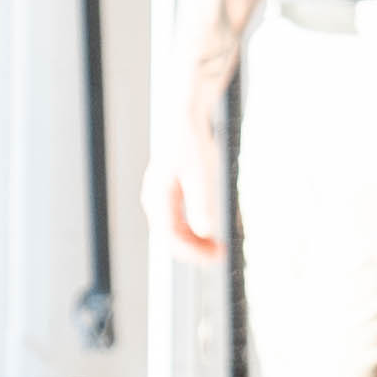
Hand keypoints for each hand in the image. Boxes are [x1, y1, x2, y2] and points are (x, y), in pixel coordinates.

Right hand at [149, 136, 226, 262]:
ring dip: (195, 242)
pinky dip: (194, 230)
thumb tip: (205, 230)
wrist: (185, 119)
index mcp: (158, 197)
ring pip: (175, 231)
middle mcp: (155, 200)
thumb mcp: (201, 174)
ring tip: (218, 246)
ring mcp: (159, 198)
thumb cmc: (191, 142)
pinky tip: (211, 232)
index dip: (193, 252)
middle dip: (195, 250)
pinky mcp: (169, 194)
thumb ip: (201, 204)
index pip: (171, 238)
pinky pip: (178, 221)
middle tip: (221, 255)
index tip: (215, 258)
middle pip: (171, 238)